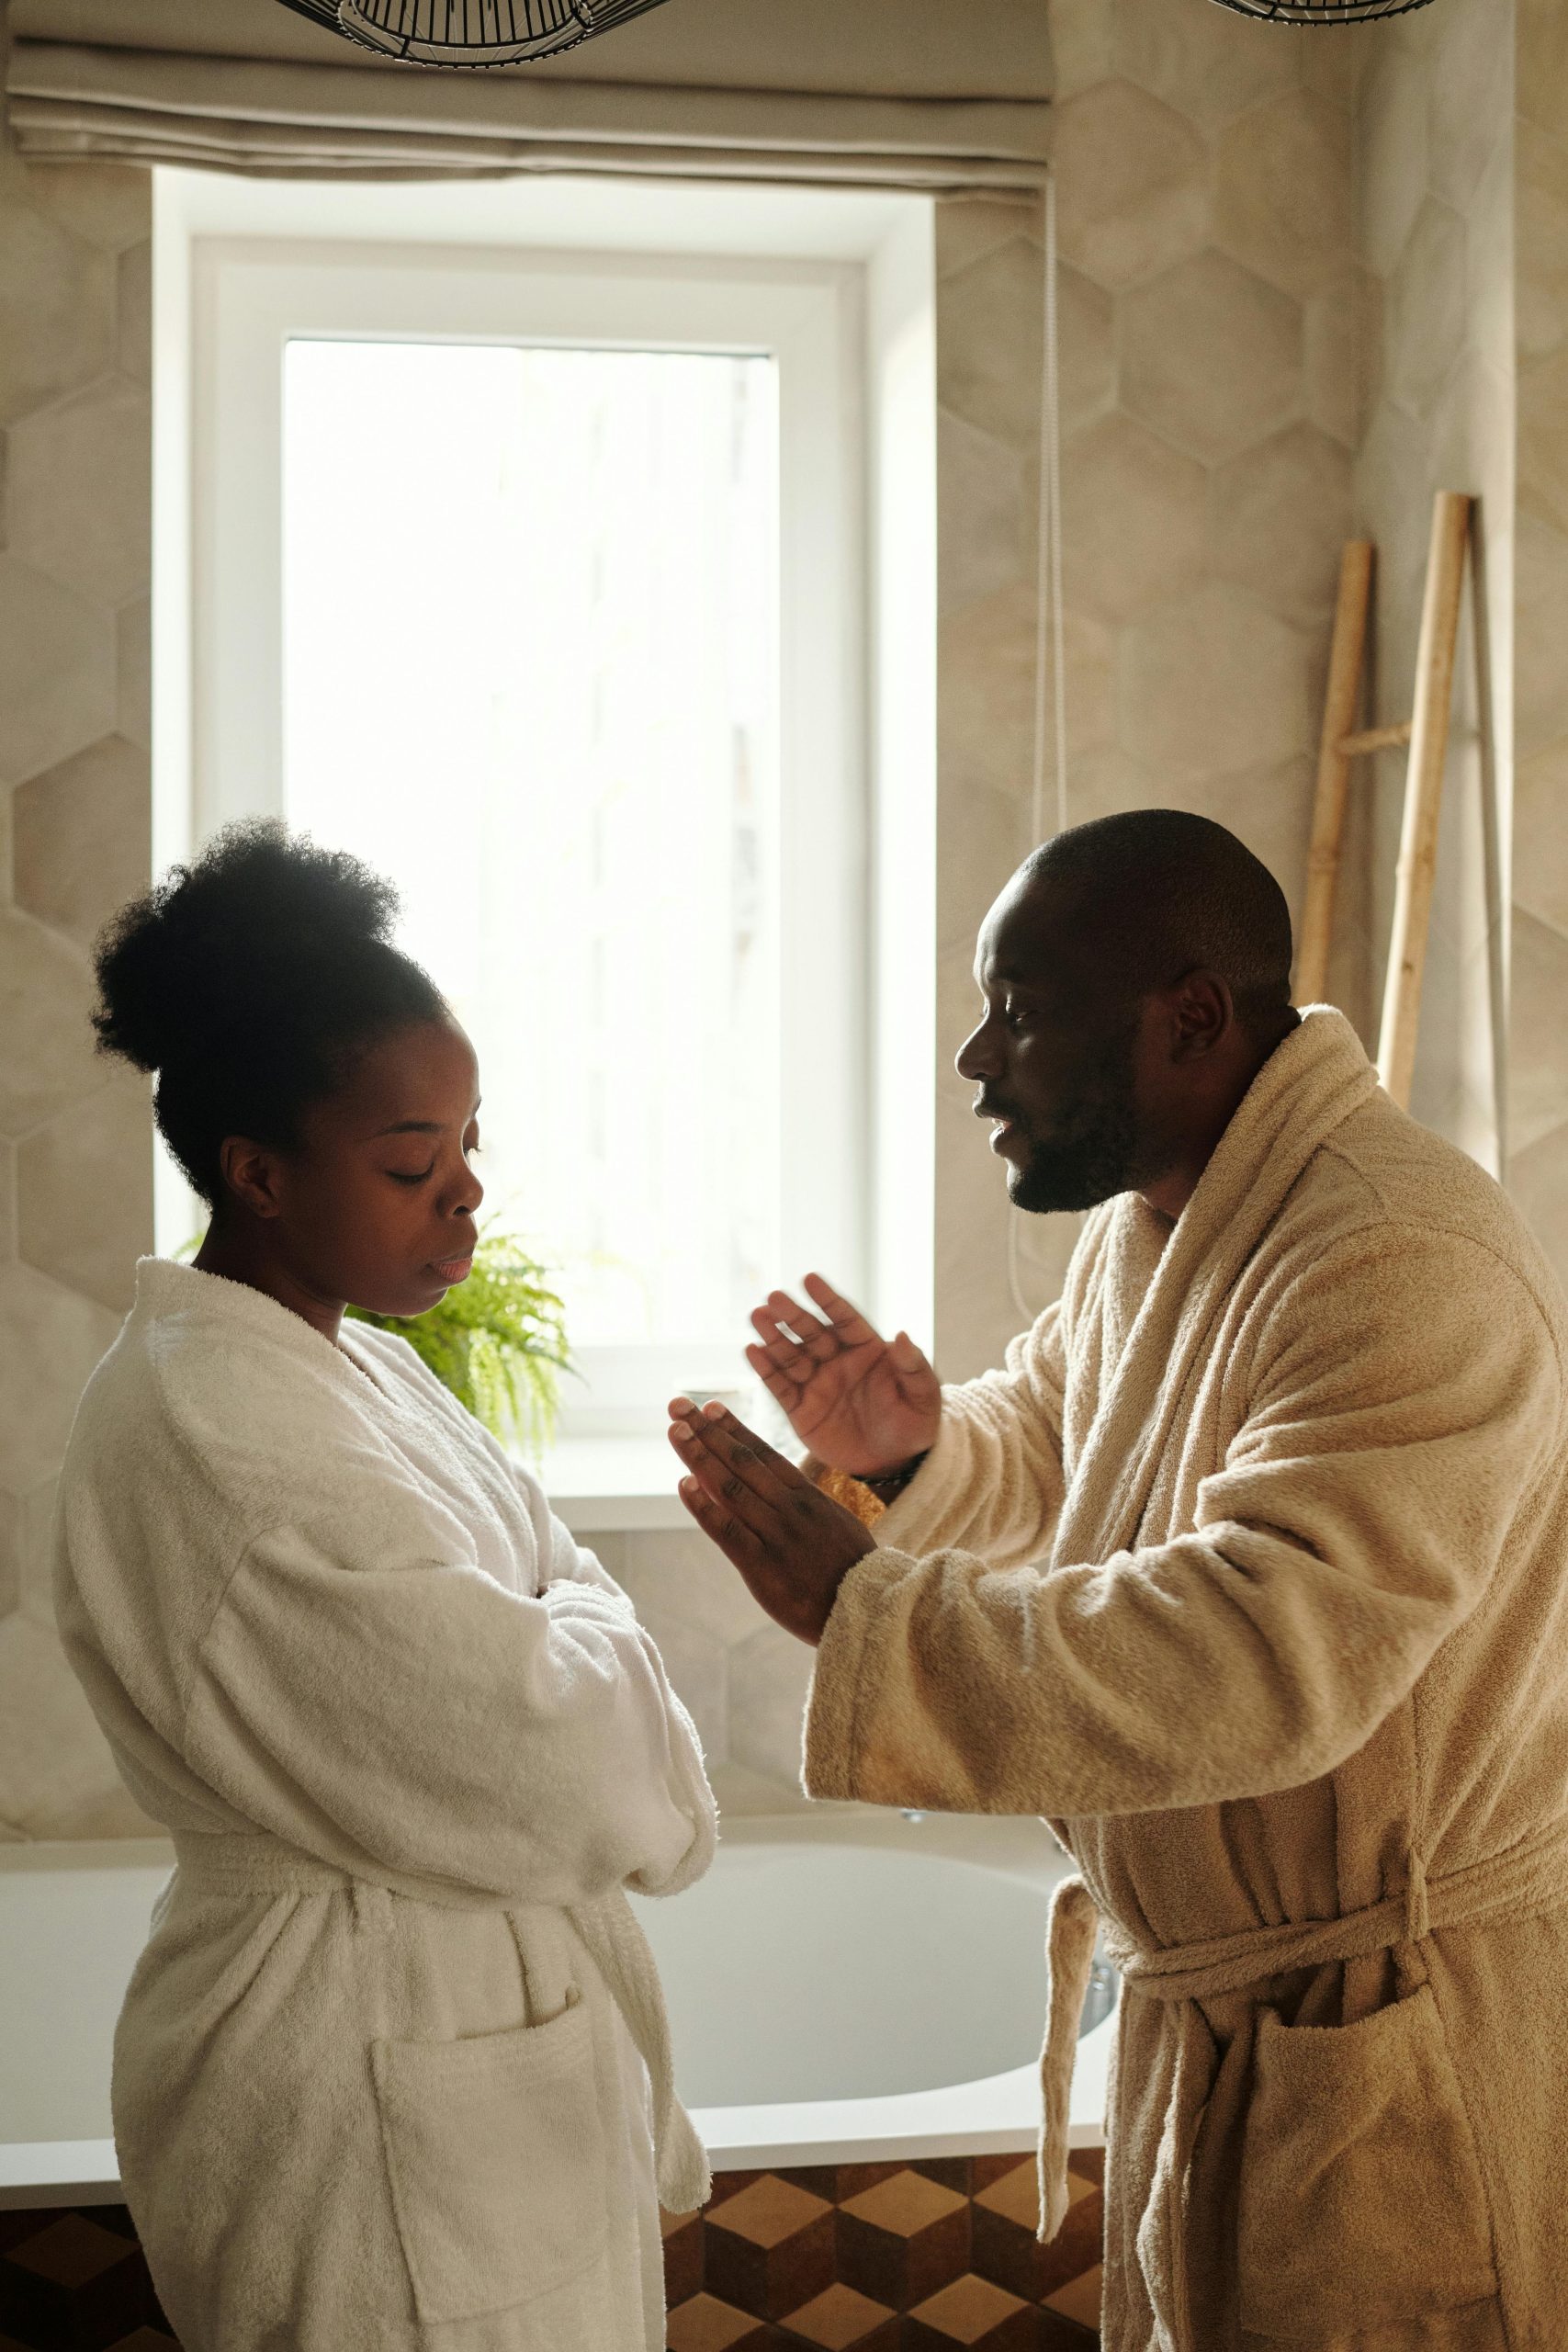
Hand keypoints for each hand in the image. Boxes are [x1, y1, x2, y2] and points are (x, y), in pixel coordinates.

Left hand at [667, 1396, 875, 1644]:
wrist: (867, 1612)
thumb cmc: (851, 1572)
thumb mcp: (834, 1525)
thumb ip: (803, 1505)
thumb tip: (776, 1486)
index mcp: (809, 1497)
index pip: (764, 1454)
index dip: (733, 1428)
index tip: (710, 1407)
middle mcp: (790, 1509)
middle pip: (742, 1461)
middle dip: (707, 1431)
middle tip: (678, 1405)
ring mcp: (776, 1535)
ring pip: (731, 1487)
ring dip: (699, 1456)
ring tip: (675, 1431)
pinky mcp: (762, 1566)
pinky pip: (727, 1530)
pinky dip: (703, 1506)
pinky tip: (683, 1484)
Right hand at [746, 1273, 939, 1477]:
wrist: (892, 1464)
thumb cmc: (913, 1424)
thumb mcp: (923, 1396)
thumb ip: (913, 1366)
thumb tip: (903, 1336)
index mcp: (867, 1349)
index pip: (845, 1318)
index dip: (827, 1300)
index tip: (809, 1279)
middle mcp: (837, 1360)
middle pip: (812, 1333)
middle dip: (793, 1315)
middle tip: (774, 1298)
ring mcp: (816, 1383)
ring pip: (791, 1355)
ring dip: (773, 1336)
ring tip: (757, 1316)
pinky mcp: (800, 1409)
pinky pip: (780, 1387)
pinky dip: (765, 1370)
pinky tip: (752, 1351)